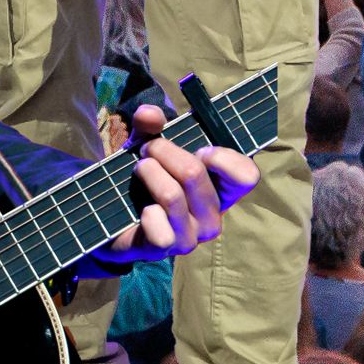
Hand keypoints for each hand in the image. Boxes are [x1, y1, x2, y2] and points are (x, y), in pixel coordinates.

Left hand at [115, 105, 257, 257]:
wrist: (116, 222)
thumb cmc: (146, 181)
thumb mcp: (150, 146)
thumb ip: (151, 126)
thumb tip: (147, 114)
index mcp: (221, 190)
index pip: (247, 177)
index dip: (223, 158)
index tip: (200, 148)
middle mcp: (212, 216)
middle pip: (195, 173)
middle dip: (164, 150)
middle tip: (148, 148)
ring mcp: (191, 236)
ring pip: (172, 195)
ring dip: (149, 172)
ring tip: (139, 167)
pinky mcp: (166, 249)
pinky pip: (159, 226)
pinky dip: (146, 212)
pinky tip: (141, 209)